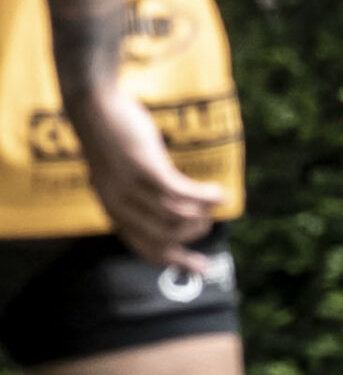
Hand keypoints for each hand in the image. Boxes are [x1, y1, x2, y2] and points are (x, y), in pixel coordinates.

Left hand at [63, 85, 222, 270]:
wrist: (93, 107)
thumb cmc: (111, 139)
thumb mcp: (118, 177)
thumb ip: (136, 198)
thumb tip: (172, 215)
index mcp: (113, 211)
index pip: (147, 249)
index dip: (177, 262)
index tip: (204, 268)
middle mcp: (119, 205)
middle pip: (167, 236)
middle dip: (195, 232)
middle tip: (209, 218)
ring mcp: (131, 187)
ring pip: (176, 216)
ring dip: (203, 213)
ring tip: (216, 201)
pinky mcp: (145, 168)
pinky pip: (182, 192)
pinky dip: (205, 196)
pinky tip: (219, 192)